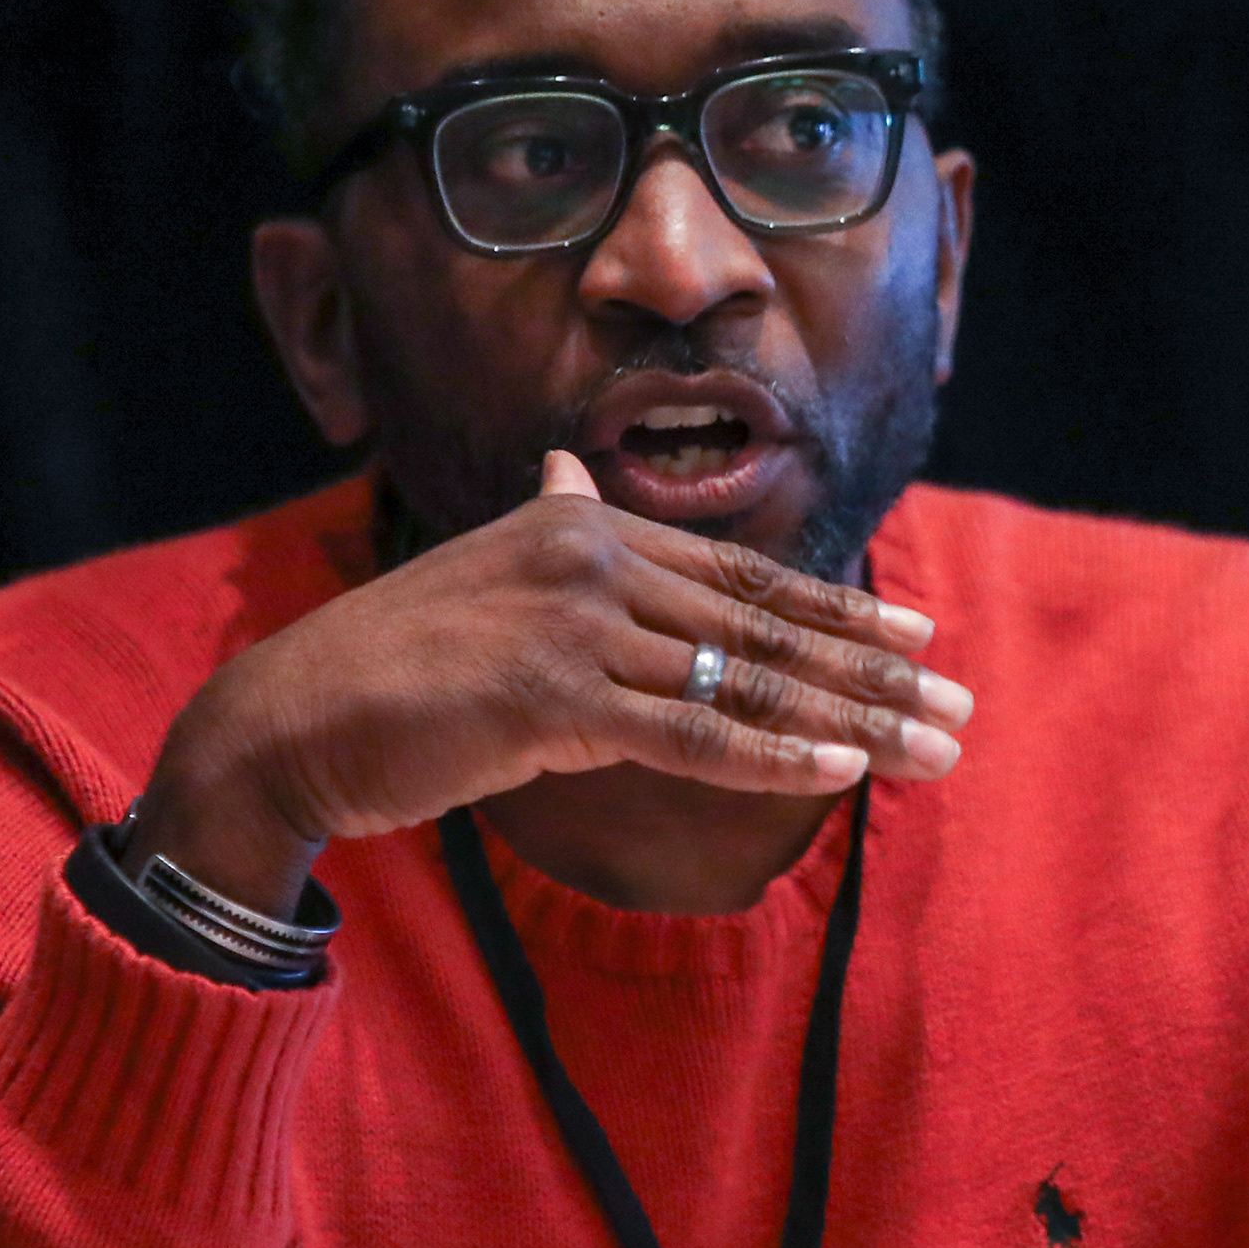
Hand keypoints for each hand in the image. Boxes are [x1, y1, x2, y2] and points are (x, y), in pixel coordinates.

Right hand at [127, 453, 968, 911]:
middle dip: (875, 670)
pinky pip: (689, 731)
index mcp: (581, 527)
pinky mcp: (551, 697)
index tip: (920, 637)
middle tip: (960, 706)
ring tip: (933, 750)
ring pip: (744, 677)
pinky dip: (772, 753)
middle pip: (763, 622)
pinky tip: (840, 770)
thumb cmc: (389, 668)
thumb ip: (548, 536)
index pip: (740, 575)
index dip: (840, 609)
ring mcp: (571, 624)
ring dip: (854, 719)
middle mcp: (588, 558)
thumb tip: (572, 477)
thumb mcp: (483, 581)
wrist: (288, 722)